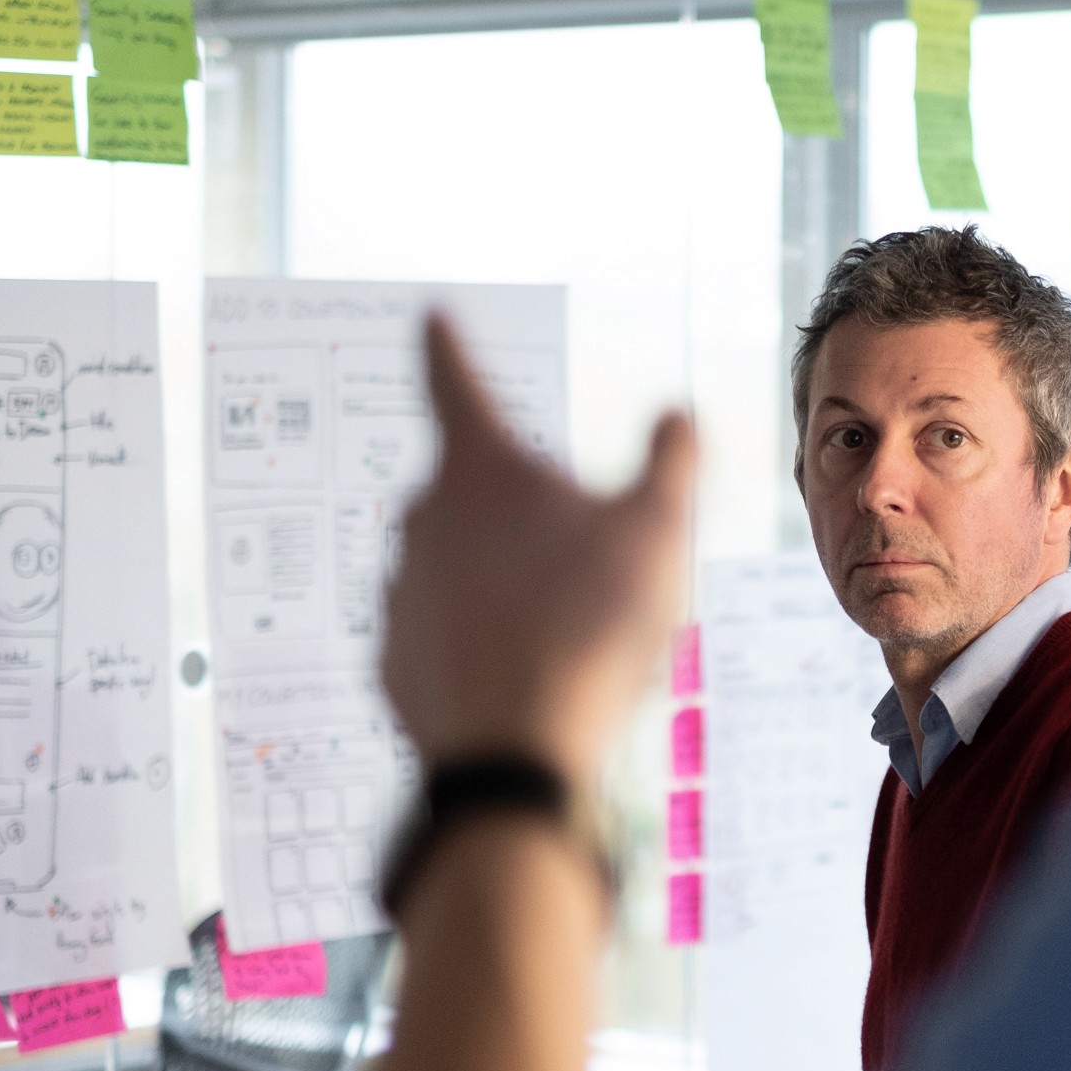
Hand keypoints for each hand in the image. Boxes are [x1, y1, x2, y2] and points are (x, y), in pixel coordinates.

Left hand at [382, 313, 695, 783]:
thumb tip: (676, 414)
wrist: (516, 753)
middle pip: (473, 490)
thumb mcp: (658, 528)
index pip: (453, 380)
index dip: (447, 345)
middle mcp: (422, 519)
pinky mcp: (394, 660)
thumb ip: (671, 459)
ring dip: (502, 582)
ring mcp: (400, 591)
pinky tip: (528, 675)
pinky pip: (445, 634)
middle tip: (586, 560)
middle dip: (520, 510)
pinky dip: (480, 643)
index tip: (431, 316)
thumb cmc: (588, 626)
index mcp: (479, 469)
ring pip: (460, 567)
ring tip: (567, 632)